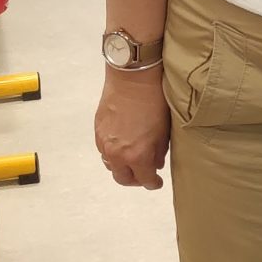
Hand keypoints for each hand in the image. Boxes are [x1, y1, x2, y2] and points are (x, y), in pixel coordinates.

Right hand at [94, 69, 170, 188]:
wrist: (132, 77)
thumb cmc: (154, 101)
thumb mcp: (163, 131)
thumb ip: (158, 152)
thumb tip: (155, 163)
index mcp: (137, 156)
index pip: (144, 180)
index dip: (153, 183)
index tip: (157, 182)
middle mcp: (117, 154)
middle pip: (123, 179)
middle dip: (135, 180)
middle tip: (145, 174)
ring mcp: (104, 142)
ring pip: (111, 165)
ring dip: (122, 167)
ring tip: (133, 160)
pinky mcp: (97, 130)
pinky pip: (104, 150)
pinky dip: (113, 153)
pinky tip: (123, 145)